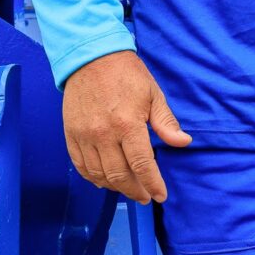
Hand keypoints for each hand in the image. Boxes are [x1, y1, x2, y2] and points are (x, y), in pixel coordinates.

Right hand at [62, 51, 190, 204]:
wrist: (91, 58)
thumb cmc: (127, 75)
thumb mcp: (153, 94)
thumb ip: (166, 122)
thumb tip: (183, 142)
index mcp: (127, 124)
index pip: (141, 164)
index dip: (153, 183)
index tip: (160, 195)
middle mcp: (103, 134)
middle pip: (119, 175)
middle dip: (135, 190)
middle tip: (145, 196)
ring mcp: (84, 136)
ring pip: (98, 174)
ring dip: (115, 187)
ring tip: (128, 189)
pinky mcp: (71, 134)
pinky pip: (80, 165)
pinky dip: (93, 177)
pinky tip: (104, 181)